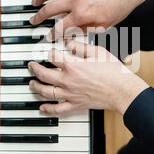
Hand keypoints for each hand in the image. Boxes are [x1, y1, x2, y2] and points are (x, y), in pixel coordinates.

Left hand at [28, 40, 148, 115]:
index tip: (48, 51)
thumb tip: (69, 43)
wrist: (122, 90)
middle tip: (31, 66)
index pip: (53, 56)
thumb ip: (81, 47)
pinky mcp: (76, 105)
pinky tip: (42, 108)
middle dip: (34, 69)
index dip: (49, 52)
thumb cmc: (113, 71)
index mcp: (72, 65)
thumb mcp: (97, 51)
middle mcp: (68, 80)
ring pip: (46, 92)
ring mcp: (70, 94)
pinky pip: (58, 109)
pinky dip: (48, 110)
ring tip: (32, 84)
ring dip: (36, 87)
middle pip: (44, 74)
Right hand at [30, 0, 153, 39]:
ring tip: (34, 3)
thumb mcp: (103, 26)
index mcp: (82, 15)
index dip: (52, 34)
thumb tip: (74, 34)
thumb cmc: (119, 7)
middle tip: (33, 21)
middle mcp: (75, 0)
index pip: (60, 27)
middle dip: (39, 17)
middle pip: (49, 9)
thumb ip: (86, 30)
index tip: (48, 37)